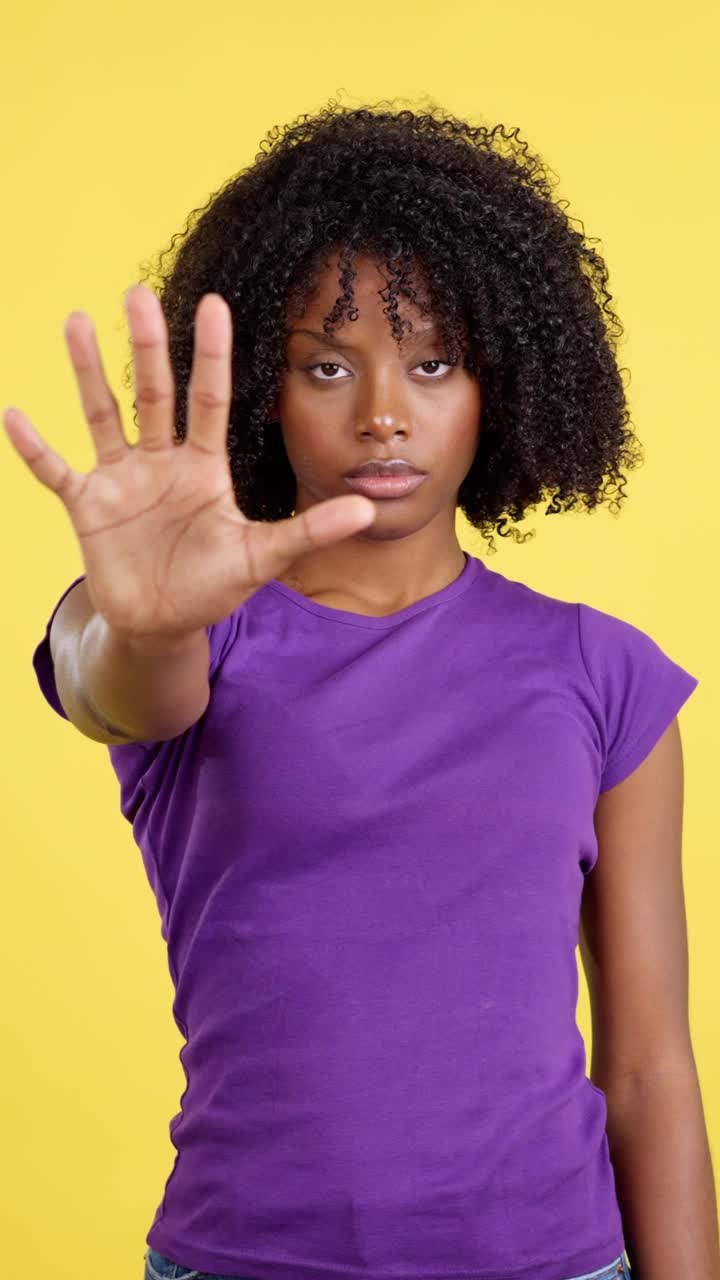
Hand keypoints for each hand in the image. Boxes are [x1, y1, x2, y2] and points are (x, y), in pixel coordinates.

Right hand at [3, 284, 375, 639]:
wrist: (164, 622)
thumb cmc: (214, 585)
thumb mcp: (263, 558)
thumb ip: (308, 531)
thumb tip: (367, 510)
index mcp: (203, 466)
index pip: (208, 399)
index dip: (211, 355)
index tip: (214, 305)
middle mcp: (160, 462)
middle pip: (153, 394)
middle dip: (147, 347)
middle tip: (138, 292)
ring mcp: (120, 480)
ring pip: (102, 415)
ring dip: (86, 373)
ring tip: (76, 321)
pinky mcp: (87, 507)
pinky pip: (56, 471)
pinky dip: (36, 448)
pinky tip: (15, 415)